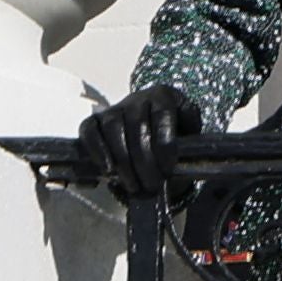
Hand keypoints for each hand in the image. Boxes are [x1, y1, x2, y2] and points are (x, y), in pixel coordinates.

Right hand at [80, 83, 196, 197]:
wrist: (153, 130)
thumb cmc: (174, 133)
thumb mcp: (190, 132)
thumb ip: (192, 138)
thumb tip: (187, 154)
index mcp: (164, 96)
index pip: (163, 115)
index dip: (165, 144)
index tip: (168, 168)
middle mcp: (137, 98)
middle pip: (137, 126)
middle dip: (144, 161)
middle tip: (152, 185)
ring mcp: (113, 108)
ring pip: (113, 128)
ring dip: (123, 161)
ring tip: (133, 184)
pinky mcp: (94, 120)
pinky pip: (90, 131)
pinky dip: (97, 150)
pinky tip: (108, 171)